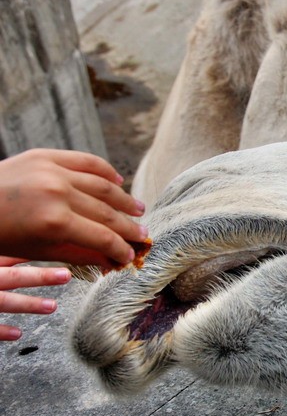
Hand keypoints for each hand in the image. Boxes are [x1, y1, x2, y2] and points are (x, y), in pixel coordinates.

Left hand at [0, 149, 147, 266]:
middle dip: (128, 227)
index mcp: (54, 223)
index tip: (131, 256)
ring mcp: (53, 171)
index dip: (120, 248)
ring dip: (124, 199)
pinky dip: (105, 170)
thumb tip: (112, 261)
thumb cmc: (0, 235)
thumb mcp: (38, 251)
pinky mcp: (46, 155)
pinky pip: (86, 161)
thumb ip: (80, 253)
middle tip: (143, 235)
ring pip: (103, 185)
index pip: (102, 236)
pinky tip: (118, 180)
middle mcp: (58, 194)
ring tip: (138, 209)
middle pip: (107, 212)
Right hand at [0, 257, 71, 340]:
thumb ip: (3, 262)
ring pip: (4, 301)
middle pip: (13, 277)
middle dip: (40, 276)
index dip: (33, 255)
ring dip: (29, 304)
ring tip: (52, 306)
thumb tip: (22, 255)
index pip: (10, 258)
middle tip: (66, 275)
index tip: (59, 252)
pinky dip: (1, 330)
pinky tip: (18, 334)